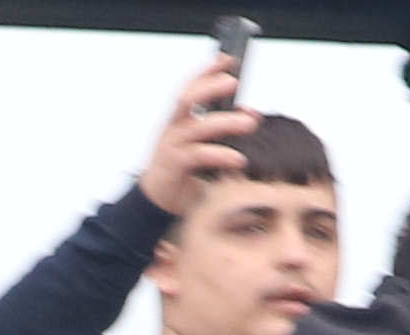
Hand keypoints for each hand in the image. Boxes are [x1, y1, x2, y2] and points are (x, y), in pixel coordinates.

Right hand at [135, 48, 260, 214]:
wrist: (158, 199)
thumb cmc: (183, 167)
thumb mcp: (202, 141)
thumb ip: (222, 127)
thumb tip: (251, 114)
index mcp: (179, 118)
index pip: (191, 86)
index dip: (208, 70)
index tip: (228, 59)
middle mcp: (173, 128)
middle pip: (186, 98)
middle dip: (210, 87)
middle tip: (234, 82)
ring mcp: (171, 147)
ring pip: (197, 127)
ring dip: (225, 122)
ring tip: (250, 122)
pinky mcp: (174, 167)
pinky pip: (199, 156)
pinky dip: (221, 155)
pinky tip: (238, 159)